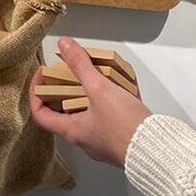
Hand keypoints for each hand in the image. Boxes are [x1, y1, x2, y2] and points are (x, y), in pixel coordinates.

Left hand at [29, 37, 151, 168]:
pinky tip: (124, 83)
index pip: (41, 115)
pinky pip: (112, 114)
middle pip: (67, 109)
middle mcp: (86, 138)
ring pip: (91, 110)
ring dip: (94, 90)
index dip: (37, 93)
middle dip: (69, 86)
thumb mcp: (99, 89)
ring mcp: (105, 138)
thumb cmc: (126, 129)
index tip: (42, 75)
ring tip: (101, 71)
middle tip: (73, 69)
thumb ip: (81, 65)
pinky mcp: (122, 136)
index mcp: (74, 131)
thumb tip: (65, 45)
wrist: (158, 150)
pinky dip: (114, 97)